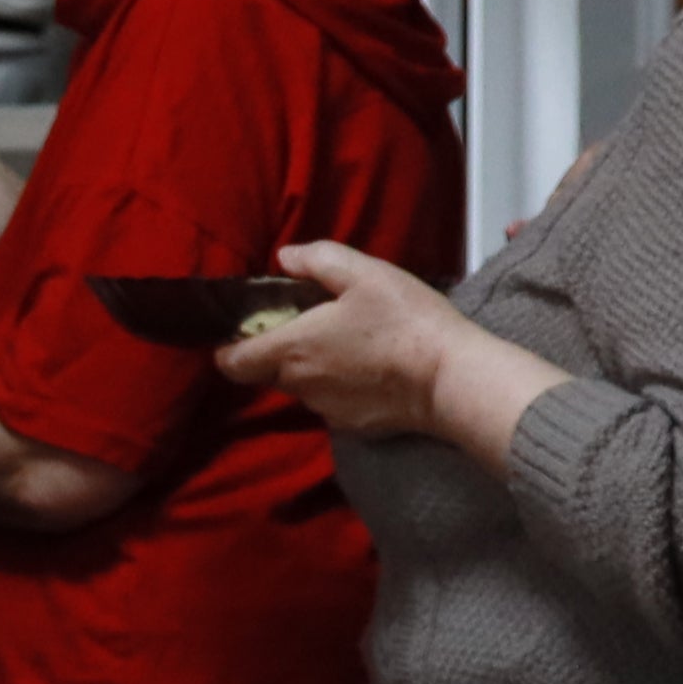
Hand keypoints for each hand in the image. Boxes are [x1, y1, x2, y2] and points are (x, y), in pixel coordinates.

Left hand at [227, 240, 462, 439]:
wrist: (451, 379)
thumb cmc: (405, 320)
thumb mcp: (364, 273)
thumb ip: (317, 260)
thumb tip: (283, 257)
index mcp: (291, 349)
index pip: (232, 362)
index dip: (231, 346)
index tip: (248, 328)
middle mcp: (300, 386)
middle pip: (267, 372)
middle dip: (278, 349)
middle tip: (309, 323)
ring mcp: (326, 410)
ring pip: (301, 388)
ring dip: (311, 367)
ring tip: (346, 342)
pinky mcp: (353, 425)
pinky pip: (331, 403)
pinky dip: (339, 386)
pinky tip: (369, 368)